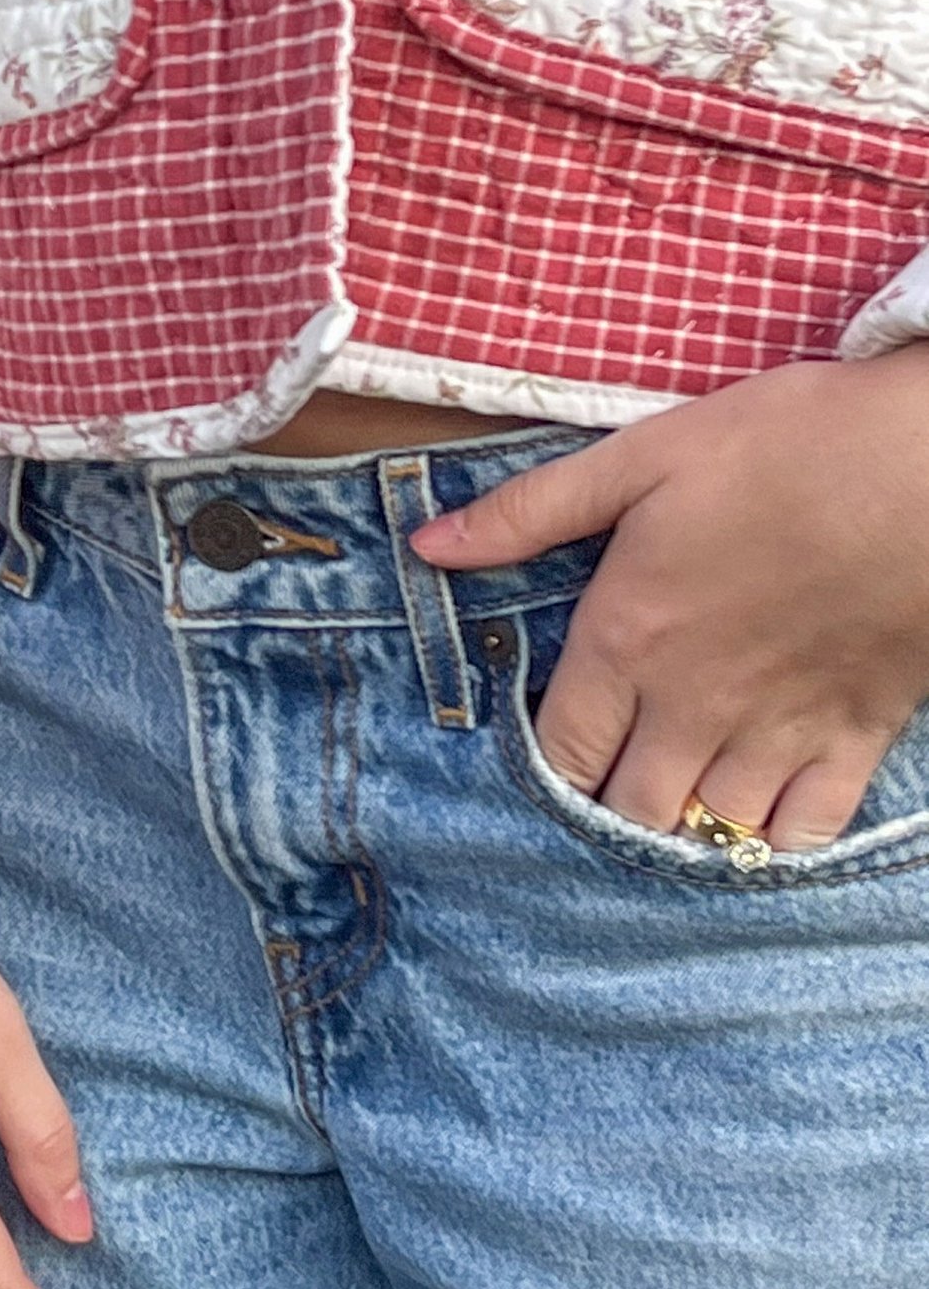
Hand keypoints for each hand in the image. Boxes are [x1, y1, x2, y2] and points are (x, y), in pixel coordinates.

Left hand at [414, 348, 928, 849]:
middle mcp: (695, 705)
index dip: (544, 765)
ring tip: (674, 806)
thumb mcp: (643, 455)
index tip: (547, 751)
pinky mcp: (857, 738)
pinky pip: (804, 832)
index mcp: (629, 637)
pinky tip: (758, 818)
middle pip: (629, 807)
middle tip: (607, 784)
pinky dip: (775, 842)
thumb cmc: (789, 446)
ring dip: (685, 829)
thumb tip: (430, 544)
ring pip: (711, 831)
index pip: (559, 750)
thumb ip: (531, 511)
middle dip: (607, 808)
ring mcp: (780, 731)